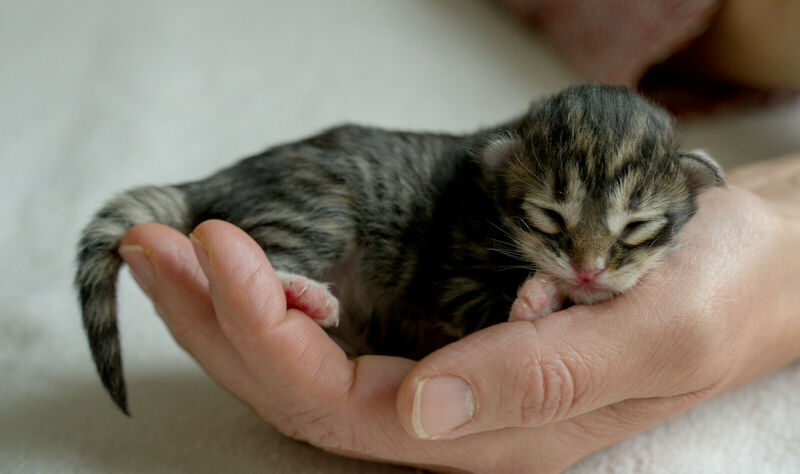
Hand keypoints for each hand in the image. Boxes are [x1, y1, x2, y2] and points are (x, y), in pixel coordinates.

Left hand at [119, 184, 799, 472]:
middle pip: (305, 391)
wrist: (757, 264)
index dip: (268, 331)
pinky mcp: (453, 341)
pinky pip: (344, 340)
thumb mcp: (660, 333)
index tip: (220, 250)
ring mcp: (452, 384)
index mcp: (501, 433)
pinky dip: (283, 305)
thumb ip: (545, 381)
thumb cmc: (725, 292)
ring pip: (311, 367)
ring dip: (232, 311)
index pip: (346, 402)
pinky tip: (250, 273)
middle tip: (152, 243)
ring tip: (170, 253)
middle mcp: (461, 422)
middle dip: (217, 319)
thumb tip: (421, 412)